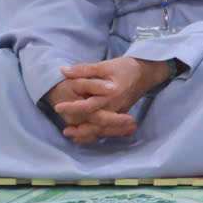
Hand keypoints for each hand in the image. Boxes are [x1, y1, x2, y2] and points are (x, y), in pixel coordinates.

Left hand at [46, 56, 172, 143]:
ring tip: (71, 134)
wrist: (145, 74)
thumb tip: (63, 71)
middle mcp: (116, 105)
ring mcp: (120, 111)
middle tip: (65, 131)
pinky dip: (95, 134)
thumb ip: (83, 70)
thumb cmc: (125, 68)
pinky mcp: (120, 114)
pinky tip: (83, 136)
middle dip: (81, 129)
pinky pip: (108, 128)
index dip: (73, 107)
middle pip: (97, 122)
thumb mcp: (104, 65)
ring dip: (87, 134)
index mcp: (111, 93)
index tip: (57, 107)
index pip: (90, 105)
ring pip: (103, 128)